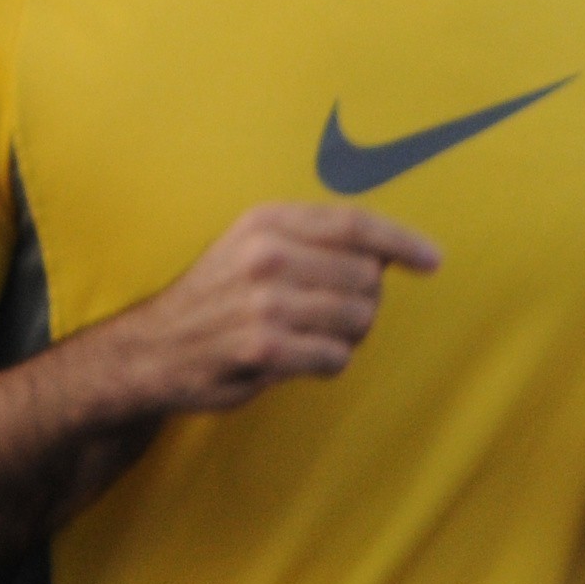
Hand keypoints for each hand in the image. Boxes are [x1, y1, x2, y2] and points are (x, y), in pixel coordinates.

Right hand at [112, 204, 441, 416]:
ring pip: (358, 320)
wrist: (152, 348)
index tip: (432, 259)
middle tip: (335, 315)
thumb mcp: (253, 243)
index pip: (356, 224)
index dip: (402, 241)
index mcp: (268, 221)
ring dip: (348, 336)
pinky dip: (329, 363)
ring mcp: (264, 303)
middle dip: (364, 302)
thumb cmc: (218, 296)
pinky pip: (335, 358)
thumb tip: (387, 256)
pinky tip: (301, 359)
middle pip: (366, 278)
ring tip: (315, 337)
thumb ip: (312, 240)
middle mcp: (267, 255)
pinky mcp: (263, 349)